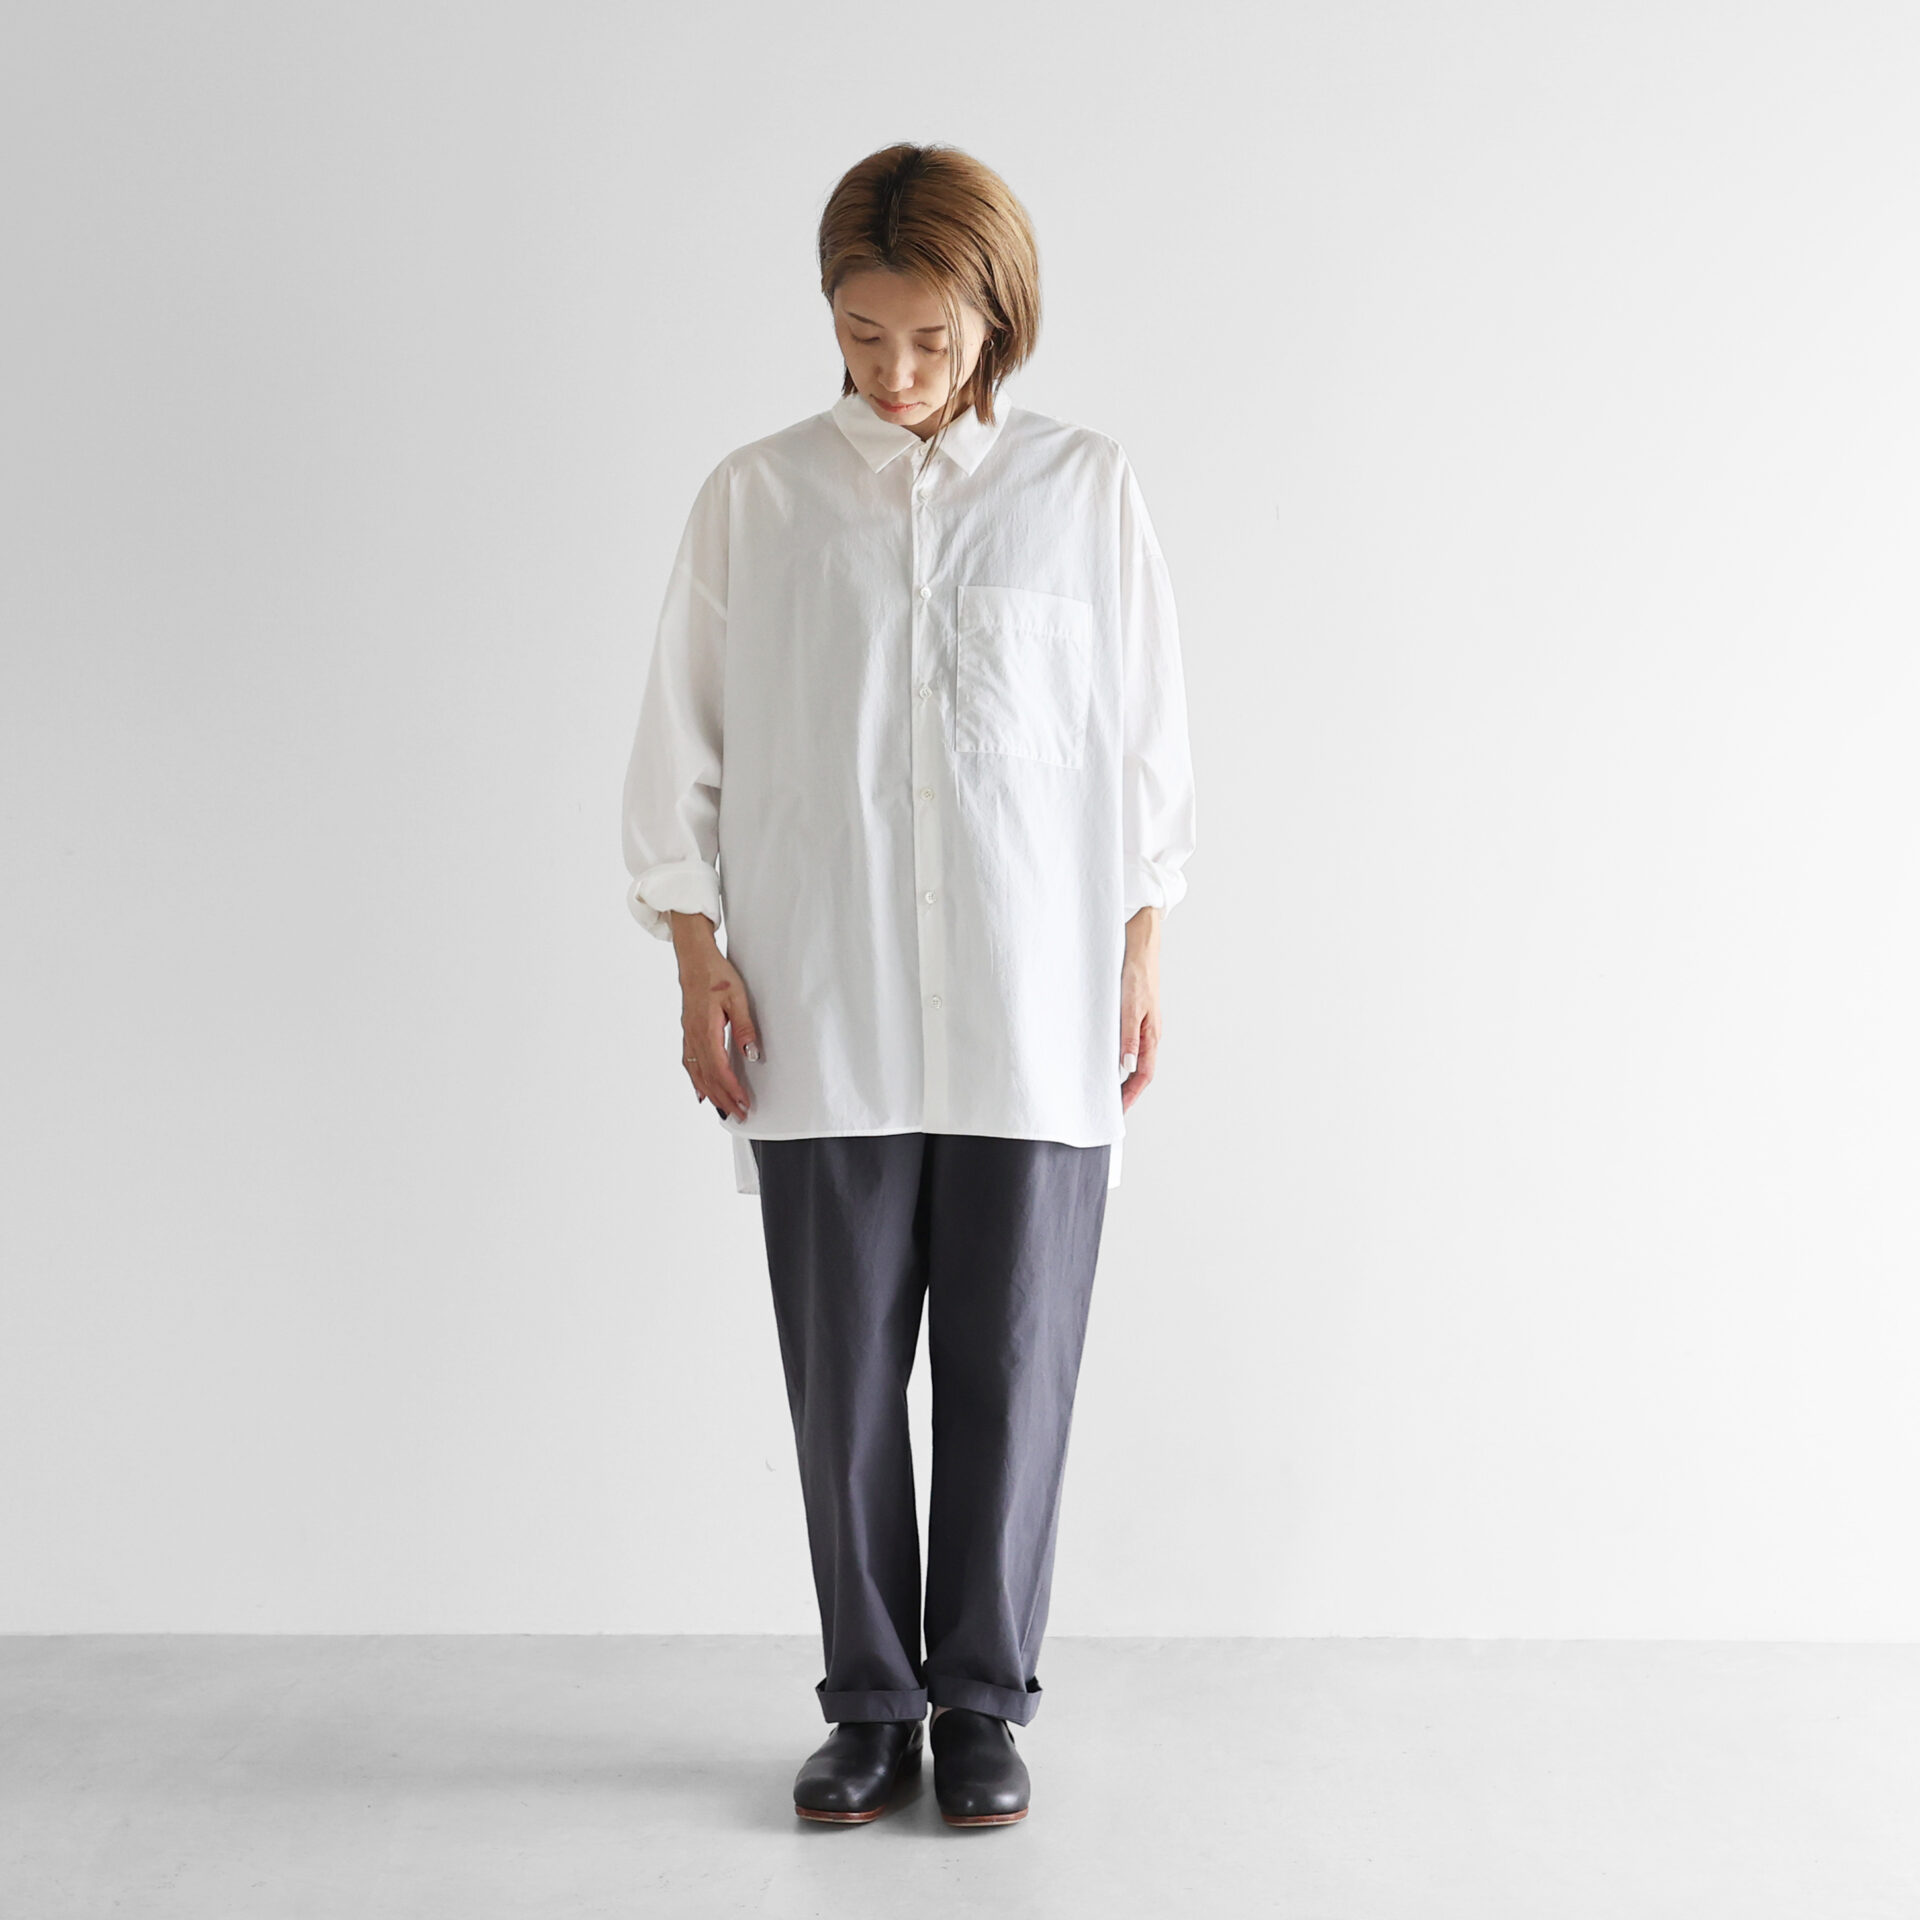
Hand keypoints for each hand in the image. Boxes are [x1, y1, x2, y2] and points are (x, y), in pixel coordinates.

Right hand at [668, 910, 758, 1119]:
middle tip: (739, 1115)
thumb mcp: (737, 997)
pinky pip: (690, 1064)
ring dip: (710, 1094)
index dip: (731, 1089)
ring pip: (697, 1073)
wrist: (694, 958)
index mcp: (705, 1029)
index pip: (719, 1069)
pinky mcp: (688, 1032)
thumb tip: (751, 1054)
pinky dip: (696, 1081)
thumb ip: (744, 1027)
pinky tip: (701, 1092)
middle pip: (707, 1077)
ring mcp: (688, 1035)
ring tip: (723, 1110)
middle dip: (724, 1098)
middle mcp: (693, 1036)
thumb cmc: (716, 973)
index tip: (744, 1103)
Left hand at [1119, 905, 1161, 1113]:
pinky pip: (1123, 1041)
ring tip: (1103, 1089)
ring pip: (1131, 1058)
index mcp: (1152, 1033)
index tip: (1117, 1111)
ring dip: (1119, 1076)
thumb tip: (1128, 1065)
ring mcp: (1139, 1023)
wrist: (1138, 941)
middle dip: (1125, 1092)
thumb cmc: (1137, 969)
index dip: (1131, 1095)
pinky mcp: (1129, 1013)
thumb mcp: (1131, 1004)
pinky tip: (1100, 1058)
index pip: (1144, 1074)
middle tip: (1107, 1107)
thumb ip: (1129, 1035)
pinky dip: (1113, 1056)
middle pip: (1139, 1071)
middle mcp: (1147, 1032)